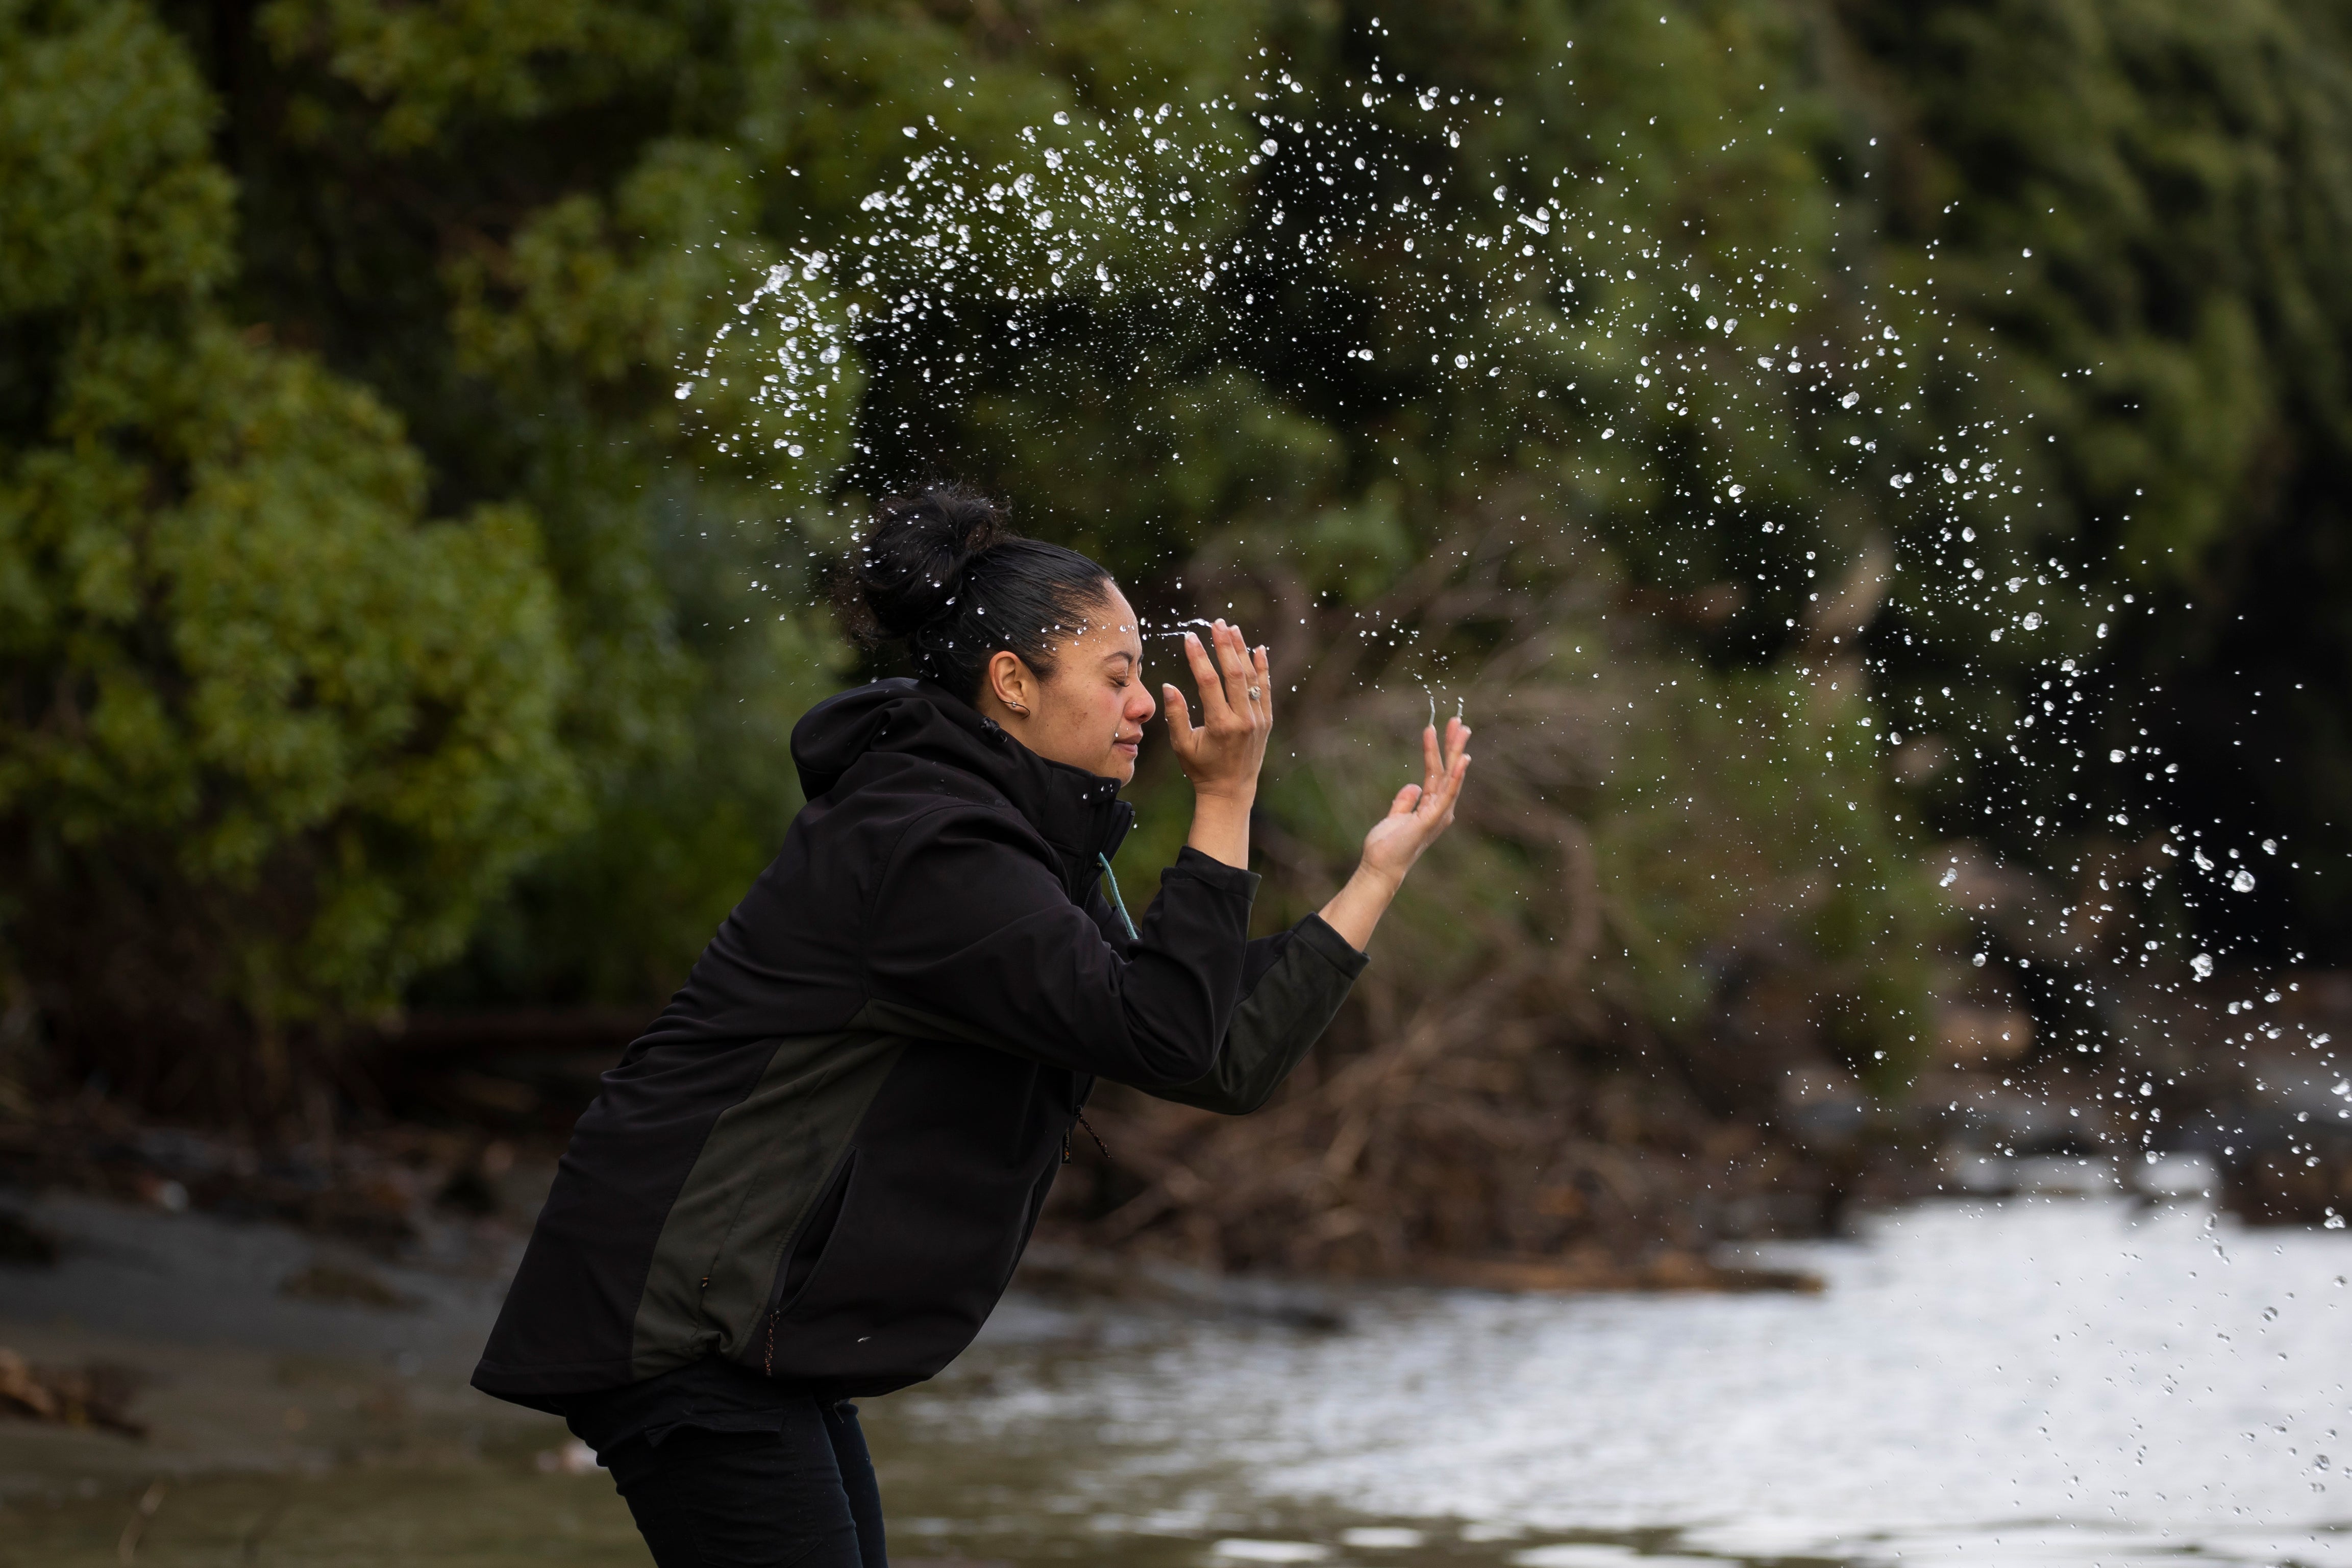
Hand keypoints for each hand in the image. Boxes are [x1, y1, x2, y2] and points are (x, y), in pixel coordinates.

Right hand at [1162, 620, 1271, 803]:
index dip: (1199, 657)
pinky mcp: (1266, 721)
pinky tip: (1258, 649)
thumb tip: (1168, 686)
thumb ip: (1176, 715)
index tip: (1190, 637)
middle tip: (1216, 624)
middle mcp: (1243, 720)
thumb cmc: (1201, 768)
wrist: (1231, 790)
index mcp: (1220, 725)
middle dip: (1224, 646)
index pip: (1209, 682)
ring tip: (1232, 628)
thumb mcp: (1182, 745)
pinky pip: (1266, 689)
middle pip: (1234, 674)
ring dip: (1242, 651)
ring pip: (1252, 678)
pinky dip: (1263, 668)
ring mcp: (1258, 720)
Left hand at [1318, 716, 1471, 950]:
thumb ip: (1405, 801)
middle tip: (1459, 721)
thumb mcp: (1395, 817)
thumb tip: (1413, 785)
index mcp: (1431, 807)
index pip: (1438, 772)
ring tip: (1461, 730)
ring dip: (1456, 752)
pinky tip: (1461, 760)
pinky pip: (1447, 794)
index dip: (1439, 750)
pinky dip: (1456, 777)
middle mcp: (1440, 809)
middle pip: (1448, 771)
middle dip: (1453, 745)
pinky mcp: (1432, 820)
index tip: (1440, 728)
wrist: (1379, 866)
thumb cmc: (1386, 846)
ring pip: (1450, 777)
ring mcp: (1438, 814)